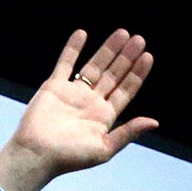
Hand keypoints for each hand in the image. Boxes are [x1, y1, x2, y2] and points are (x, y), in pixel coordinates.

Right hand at [0, 29, 157, 190]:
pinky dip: (72, 49)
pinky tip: (82, 34)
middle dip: (126, 57)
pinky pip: (65, 63)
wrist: (37, 154)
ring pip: (94, 66)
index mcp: (104, 116)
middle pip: (113, 75)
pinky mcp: (54, 87)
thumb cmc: (70, 157)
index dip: (137, 74)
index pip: (125, 90)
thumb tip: (154, 122)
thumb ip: (128, 133)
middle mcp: (91, 102)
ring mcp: (73, 93)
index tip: (147, 57)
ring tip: (122, 33)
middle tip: (139, 39)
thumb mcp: (104, 148)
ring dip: (108, 49)